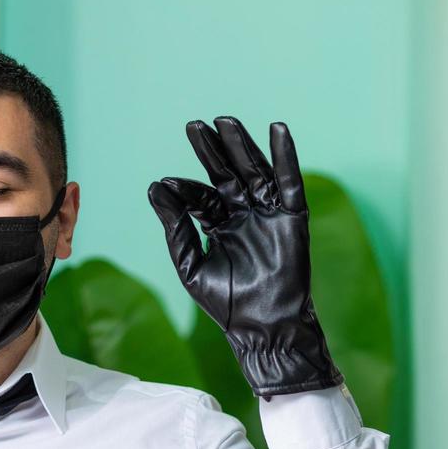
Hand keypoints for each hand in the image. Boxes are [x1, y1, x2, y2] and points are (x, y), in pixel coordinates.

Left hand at [147, 117, 340, 397]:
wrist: (263, 327)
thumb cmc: (227, 304)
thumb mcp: (191, 264)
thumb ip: (175, 228)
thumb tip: (155, 188)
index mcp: (219, 227)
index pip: (202, 198)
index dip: (185, 190)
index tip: (167, 184)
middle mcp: (244, 216)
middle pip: (228, 175)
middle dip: (212, 151)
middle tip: (194, 126)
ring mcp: (269, 215)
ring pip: (255, 172)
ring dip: (242, 146)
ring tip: (224, 121)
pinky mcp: (292, 219)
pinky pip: (290, 182)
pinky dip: (285, 156)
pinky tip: (277, 130)